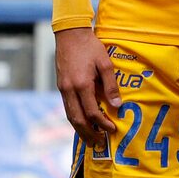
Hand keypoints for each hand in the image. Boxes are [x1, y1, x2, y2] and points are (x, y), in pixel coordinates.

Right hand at [54, 26, 118, 151]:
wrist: (69, 33)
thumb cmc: (90, 46)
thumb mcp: (105, 62)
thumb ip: (111, 85)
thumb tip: (117, 105)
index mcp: (82, 84)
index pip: (92, 112)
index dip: (103, 123)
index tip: (112, 129)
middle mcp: (69, 89)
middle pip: (77, 119)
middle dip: (88, 134)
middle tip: (99, 144)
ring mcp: (63, 88)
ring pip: (69, 115)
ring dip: (80, 130)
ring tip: (90, 139)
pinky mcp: (61, 86)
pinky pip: (67, 107)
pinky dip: (74, 119)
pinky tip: (82, 123)